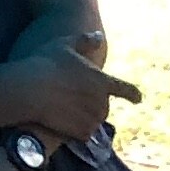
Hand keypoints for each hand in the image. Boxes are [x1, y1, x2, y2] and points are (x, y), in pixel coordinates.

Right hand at [7, 48, 139, 142]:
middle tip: (69, 94)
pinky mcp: (85, 134)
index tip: (138, 99)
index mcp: (103, 81)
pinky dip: (74, 130)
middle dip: (91, 102)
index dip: (132, 94)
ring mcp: (95, 120)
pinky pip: (83, 134)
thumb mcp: (65, 45)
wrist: (31, 89)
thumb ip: (85, 41)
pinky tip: (60, 119)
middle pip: (103, 106)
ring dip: (83, 116)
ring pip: (93, 120)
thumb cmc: (47, 62)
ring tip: (63, 105)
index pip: (126, 90)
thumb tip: (99, 35)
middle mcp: (104, 103)